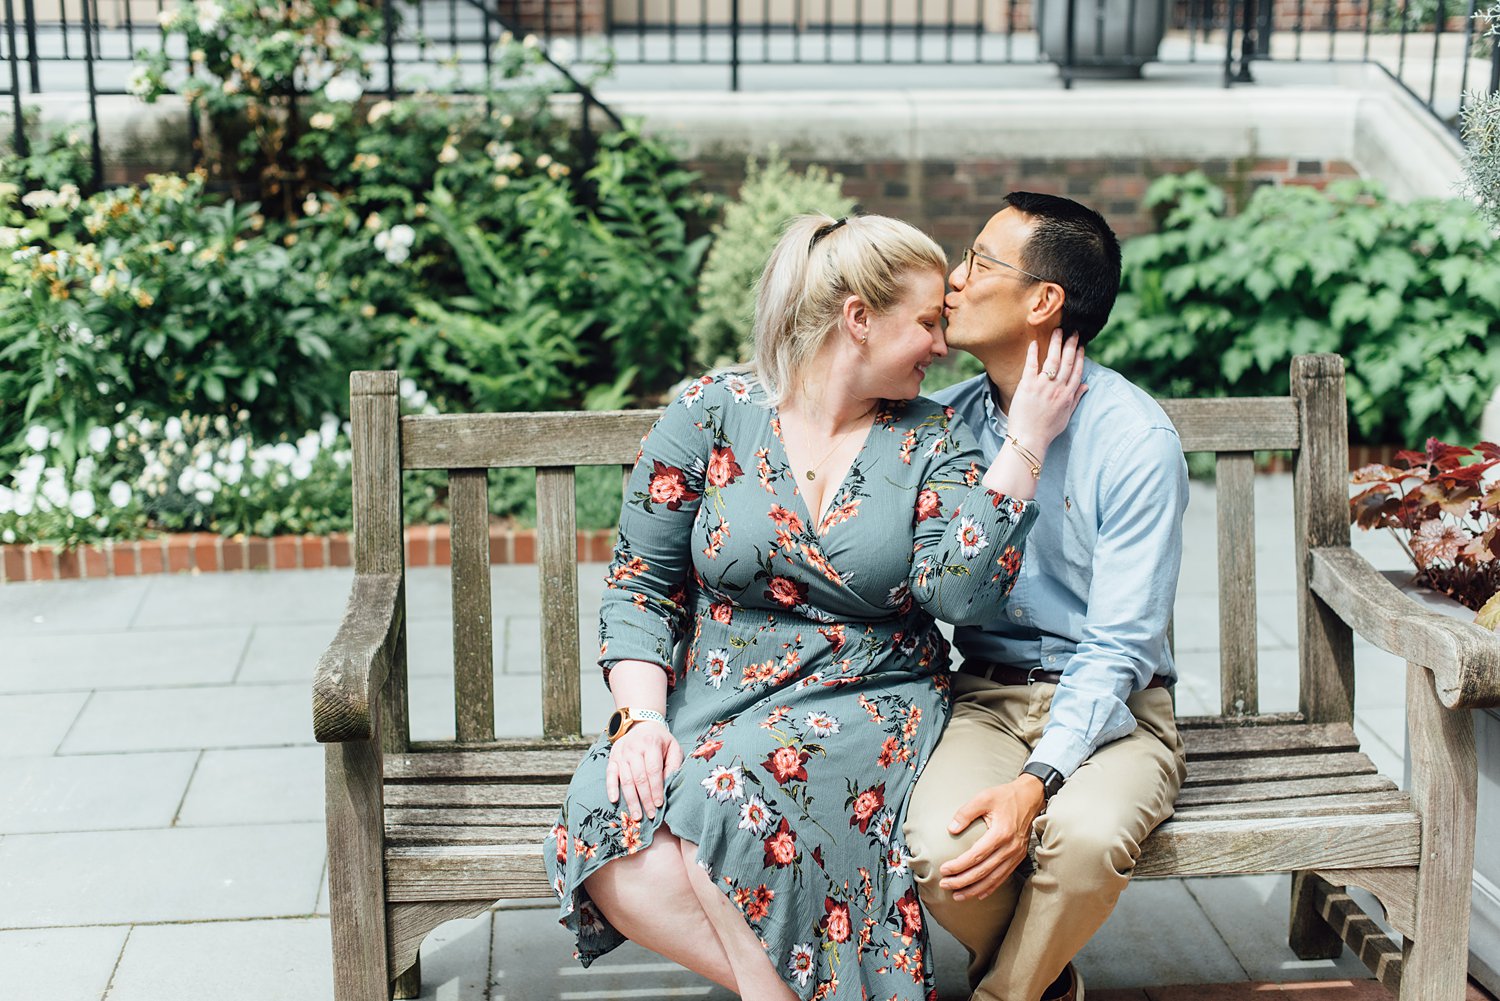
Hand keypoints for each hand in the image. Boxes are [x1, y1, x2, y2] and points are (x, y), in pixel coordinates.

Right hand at [605, 721, 682, 820]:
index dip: (656, 789)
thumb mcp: (673, 747)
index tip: (659, 804)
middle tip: (650, 815)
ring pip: (626, 780)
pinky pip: (610, 774)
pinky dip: (611, 788)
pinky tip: (614, 800)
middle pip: (639, 778)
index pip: (653, 770)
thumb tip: (668, 785)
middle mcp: (634, 748)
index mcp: (651, 744)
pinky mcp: (612, 758)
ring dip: (631, 799)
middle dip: (645, 799)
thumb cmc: (661, 740)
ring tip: (636, 815)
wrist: (642, 724)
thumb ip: (673, 765)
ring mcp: (621, 753)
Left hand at [937, 775, 1046, 900]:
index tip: (944, 870)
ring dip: (974, 889)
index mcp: (1001, 833)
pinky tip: (978, 894)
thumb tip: (951, 829)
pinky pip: (1003, 877)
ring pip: (993, 879)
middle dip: (962, 881)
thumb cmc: (1005, 796)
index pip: (976, 856)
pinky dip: (990, 888)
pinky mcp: (1018, 857)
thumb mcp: (984, 797)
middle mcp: (1010, 848)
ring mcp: (1016, 855)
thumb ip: (966, 812)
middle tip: (945, 885)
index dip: (958, 865)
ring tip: (957, 895)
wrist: (1030, 798)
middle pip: (983, 871)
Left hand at [1006, 331, 1087, 454]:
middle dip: (1071, 344)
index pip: (1077, 371)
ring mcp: (1043, 386)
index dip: (1080, 356)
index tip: (1081, 345)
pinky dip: (1033, 353)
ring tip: (1058, 330)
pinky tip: (1034, 342)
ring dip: (1056, 343)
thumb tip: (1086, 386)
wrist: (1029, 439)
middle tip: (1073, 331)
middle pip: (1068, 362)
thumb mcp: (1066, 416)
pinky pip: (1031, 365)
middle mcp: (1058, 388)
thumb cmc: (1047, 430)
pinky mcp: (1027, 386)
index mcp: (1068, 395)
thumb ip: (1076, 399)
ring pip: (1052, 360)